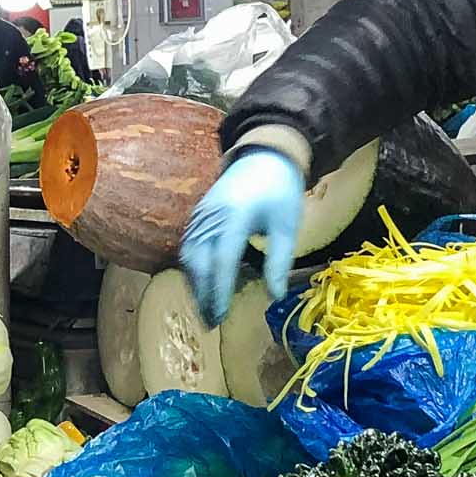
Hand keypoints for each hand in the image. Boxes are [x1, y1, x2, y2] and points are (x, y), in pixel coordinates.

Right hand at [178, 148, 305, 326]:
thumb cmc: (280, 190)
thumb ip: (279, 262)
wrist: (264, 155)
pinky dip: (192, 269)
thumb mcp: (287, 226)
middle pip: (199, 262)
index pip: (222, 260)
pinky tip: (201, 285)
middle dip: (203, 294)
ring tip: (205, 309)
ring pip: (189, 257)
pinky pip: (188, 246)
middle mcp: (211, 216)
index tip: (222, 315)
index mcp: (235, 216)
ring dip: (195, 285)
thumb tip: (275, 297)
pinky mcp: (198, 215)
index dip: (220, 291)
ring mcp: (201, 215)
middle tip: (211, 322)